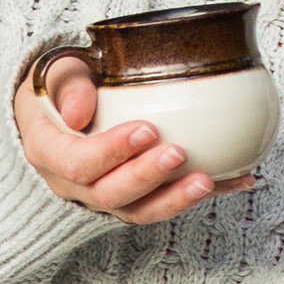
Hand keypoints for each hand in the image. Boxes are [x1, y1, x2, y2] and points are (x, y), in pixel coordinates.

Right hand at [13, 56, 255, 224]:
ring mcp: (101, 196)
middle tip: (179, 154)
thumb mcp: (55, 72)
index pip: (77, 163)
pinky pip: (163, 204)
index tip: (147, 129)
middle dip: (147, 177)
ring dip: (175, 199)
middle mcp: (71, 184)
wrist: (60, 108)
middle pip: (108, 194)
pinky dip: (198, 195)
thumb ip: (67, 85)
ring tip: (210, 181)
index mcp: (48, 151)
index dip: (112, 152)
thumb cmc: (61, 85)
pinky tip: (236, 181)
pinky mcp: (131, 198)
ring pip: (137, 211)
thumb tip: (78, 113)